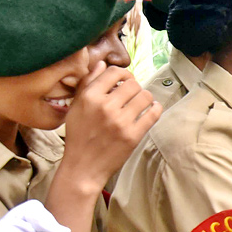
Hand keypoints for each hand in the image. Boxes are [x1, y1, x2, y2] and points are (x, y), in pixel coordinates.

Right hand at [61, 62, 160, 190]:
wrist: (83, 167)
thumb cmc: (79, 136)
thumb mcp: (76, 107)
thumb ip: (88, 83)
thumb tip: (103, 64)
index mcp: (89, 97)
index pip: (115, 72)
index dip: (124, 74)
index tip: (125, 81)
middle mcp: (105, 107)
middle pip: (133, 84)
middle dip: (135, 88)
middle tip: (132, 96)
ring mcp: (120, 122)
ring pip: (145, 96)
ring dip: (145, 98)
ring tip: (140, 104)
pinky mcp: (133, 135)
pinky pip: (153, 113)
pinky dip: (156, 108)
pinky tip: (151, 109)